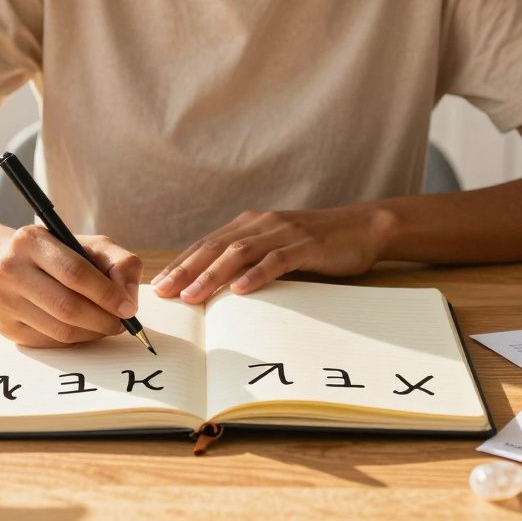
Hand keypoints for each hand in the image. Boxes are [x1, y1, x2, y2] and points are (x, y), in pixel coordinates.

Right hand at [0, 226, 141, 347]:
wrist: (8, 264)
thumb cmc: (58, 254)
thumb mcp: (91, 245)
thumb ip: (120, 263)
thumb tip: (128, 299)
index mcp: (31, 240)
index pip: (75, 273)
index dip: (107, 294)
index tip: (128, 308)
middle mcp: (9, 269)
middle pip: (67, 306)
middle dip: (103, 319)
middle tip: (121, 323)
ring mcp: (3, 300)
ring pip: (60, 330)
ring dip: (92, 333)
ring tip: (105, 325)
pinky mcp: (5, 326)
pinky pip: (49, 343)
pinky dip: (74, 340)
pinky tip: (82, 328)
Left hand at [151, 206, 388, 304]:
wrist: (362, 228)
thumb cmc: (317, 245)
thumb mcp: (276, 249)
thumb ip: (250, 261)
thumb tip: (217, 289)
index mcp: (249, 225)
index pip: (206, 245)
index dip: (181, 264)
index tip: (159, 286)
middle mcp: (261, 224)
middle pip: (215, 248)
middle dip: (186, 271)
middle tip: (164, 292)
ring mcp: (283, 232)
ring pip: (239, 253)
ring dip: (212, 275)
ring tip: (192, 296)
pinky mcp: (306, 244)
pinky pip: (276, 259)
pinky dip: (256, 274)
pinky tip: (240, 290)